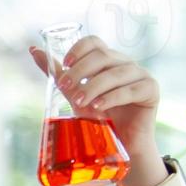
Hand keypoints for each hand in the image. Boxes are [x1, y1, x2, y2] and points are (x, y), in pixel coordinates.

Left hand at [29, 36, 167, 185]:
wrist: (121, 144)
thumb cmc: (98, 117)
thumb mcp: (74, 93)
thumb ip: (58, 73)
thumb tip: (34, 50)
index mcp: (108, 60)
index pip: (94, 42)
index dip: (79, 49)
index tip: (65, 64)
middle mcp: (125, 63)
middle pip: (102, 56)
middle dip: (80, 71)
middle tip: (65, 88)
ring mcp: (141, 74)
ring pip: (115, 73)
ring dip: (93, 87)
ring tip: (78, 103)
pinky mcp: (151, 90)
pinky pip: (131, 90)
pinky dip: (111, 98)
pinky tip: (98, 107)